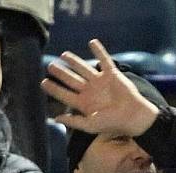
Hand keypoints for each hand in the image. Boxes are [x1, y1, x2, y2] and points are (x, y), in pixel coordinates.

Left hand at [41, 39, 158, 137]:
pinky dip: (99, 51)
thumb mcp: (90, 126)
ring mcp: (100, 82)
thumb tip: (55, 119)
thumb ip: (73, 122)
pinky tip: (92, 42)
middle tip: (50, 66)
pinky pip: (104, 60)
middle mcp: (90, 91)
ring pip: (84, 68)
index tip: (43, 82)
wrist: (132, 116)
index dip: (54, 89)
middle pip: (72, 80)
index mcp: (84, 104)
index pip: (65, 94)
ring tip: (63, 55)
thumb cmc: (112, 123)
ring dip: (74, 62)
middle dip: (61, 73)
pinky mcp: (112, 74)